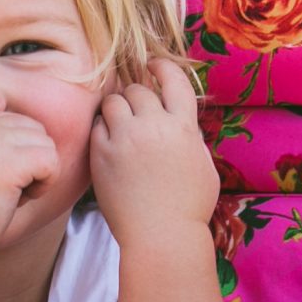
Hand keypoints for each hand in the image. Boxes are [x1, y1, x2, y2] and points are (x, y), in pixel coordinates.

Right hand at [0, 109, 59, 269]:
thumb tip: (38, 143)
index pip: (19, 123)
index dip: (18, 155)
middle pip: (36, 132)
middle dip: (31, 163)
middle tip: (5, 191)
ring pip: (47, 146)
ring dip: (38, 176)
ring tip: (8, 196)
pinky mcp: (11, 161)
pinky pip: (51, 162)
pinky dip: (44, 185)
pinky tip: (19, 200)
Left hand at [89, 59, 218, 253]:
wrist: (161, 237)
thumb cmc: (189, 208)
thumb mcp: (203, 165)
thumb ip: (190, 137)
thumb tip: (181, 121)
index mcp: (184, 126)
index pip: (173, 79)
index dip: (162, 66)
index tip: (153, 65)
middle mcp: (154, 126)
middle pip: (137, 89)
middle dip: (135, 94)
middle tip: (134, 108)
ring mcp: (126, 139)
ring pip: (113, 102)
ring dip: (116, 108)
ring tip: (119, 123)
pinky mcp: (102, 154)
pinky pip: (97, 126)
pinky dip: (102, 129)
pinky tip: (109, 142)